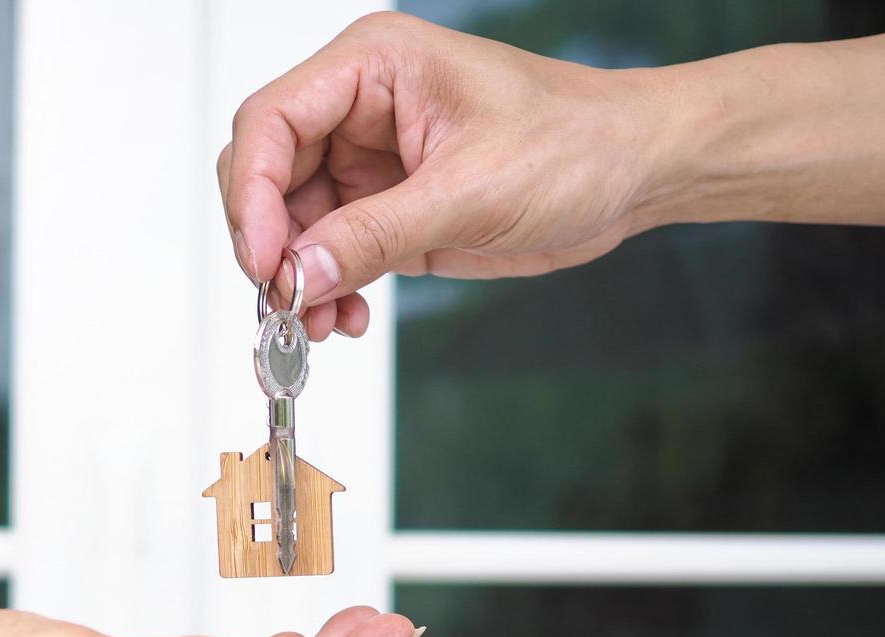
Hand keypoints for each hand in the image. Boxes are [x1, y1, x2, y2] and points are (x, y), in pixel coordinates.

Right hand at [218, 11, 672, 338]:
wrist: (632, 174)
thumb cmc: (575, 145)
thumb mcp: (471, 192)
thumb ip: (373, 235)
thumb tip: (297, 275)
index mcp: (372, 67)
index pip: (271, 122)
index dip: (252, 194)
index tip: (264, 261)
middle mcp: (357, 108)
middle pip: (266, 175)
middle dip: (269, 244)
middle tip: (286, 301)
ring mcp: (366, 161)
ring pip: (290, 224)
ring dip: (297, 279)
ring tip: (320, 322)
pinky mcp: (384, 208)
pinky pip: (327, 252)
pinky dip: (325, 288)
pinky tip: (346, 315)